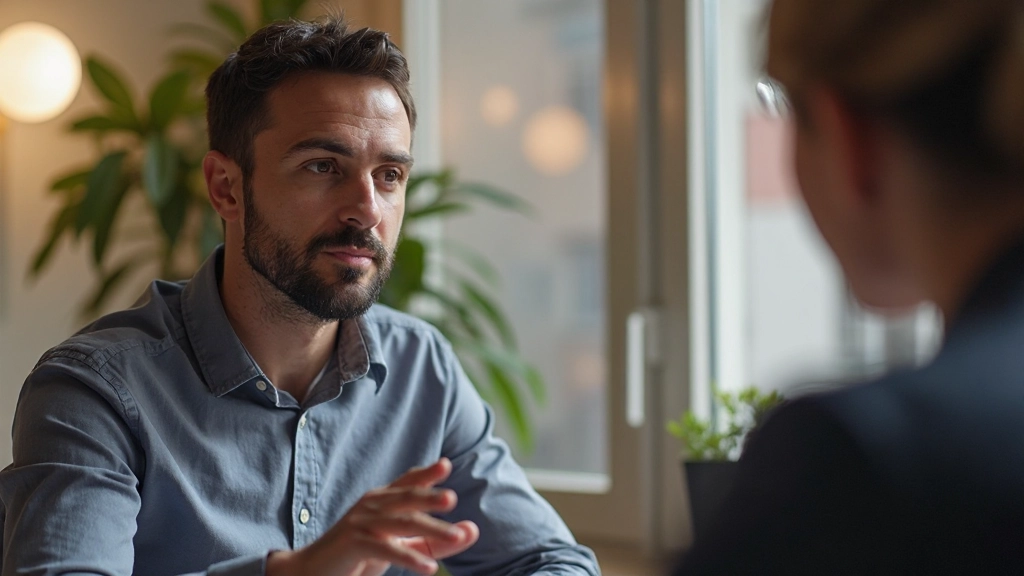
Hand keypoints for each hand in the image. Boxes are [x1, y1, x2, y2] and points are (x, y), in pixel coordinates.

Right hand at [267, 458, 478, 575]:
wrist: (312, 571)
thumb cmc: (361, 555)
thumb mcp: (401, 545)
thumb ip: (436, 540)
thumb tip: (473, 530)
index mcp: (382, 499)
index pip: (407, 482)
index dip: (426, 473)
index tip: (446, 464)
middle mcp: (372, 505)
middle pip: (407, 498)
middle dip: (431, 496)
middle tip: (452, 498)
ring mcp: (361, 522)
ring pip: (403, 523)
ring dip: (432, 529)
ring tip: (456, 536)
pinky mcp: (354, 543)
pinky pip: (386, 549)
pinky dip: (410, 557)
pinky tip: (430, 568)